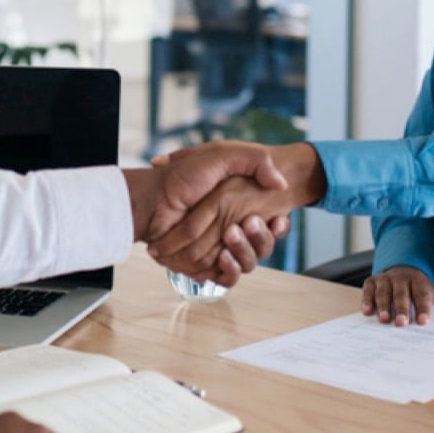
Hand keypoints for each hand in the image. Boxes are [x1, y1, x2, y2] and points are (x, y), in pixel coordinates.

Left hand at [122, 142, 290, 287]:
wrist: (153, 197)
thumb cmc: (184, 174)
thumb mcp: (222, 154)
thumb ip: (256, 161)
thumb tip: (280, 183)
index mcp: (239, 207)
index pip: (271, 225)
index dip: (279, 225)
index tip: (278, 219)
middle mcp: (232, 229)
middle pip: (262, 246)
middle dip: (263, 237)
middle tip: (252, 222)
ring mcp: (219, 248)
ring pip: (248, 262)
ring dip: (246, 251)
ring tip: (233, 233)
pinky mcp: (206, 266)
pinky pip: (227, 278)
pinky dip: (229, 271)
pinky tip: (224, 257)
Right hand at [362, 265, 433, 325]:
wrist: (404, 273)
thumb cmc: (418, 292)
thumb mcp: (431, 297)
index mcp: (418, 281)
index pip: (422, 295)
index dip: (423, 308)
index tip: (423, 322)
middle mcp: (401, 277)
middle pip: (401, 293)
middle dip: (401, 309)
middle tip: (401, 323)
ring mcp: (385, 279)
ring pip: (383, 292)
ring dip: (384, 306)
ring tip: (384, 320)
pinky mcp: (372, 281)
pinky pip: (368, 290)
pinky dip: (367, 301)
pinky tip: (367, 312)